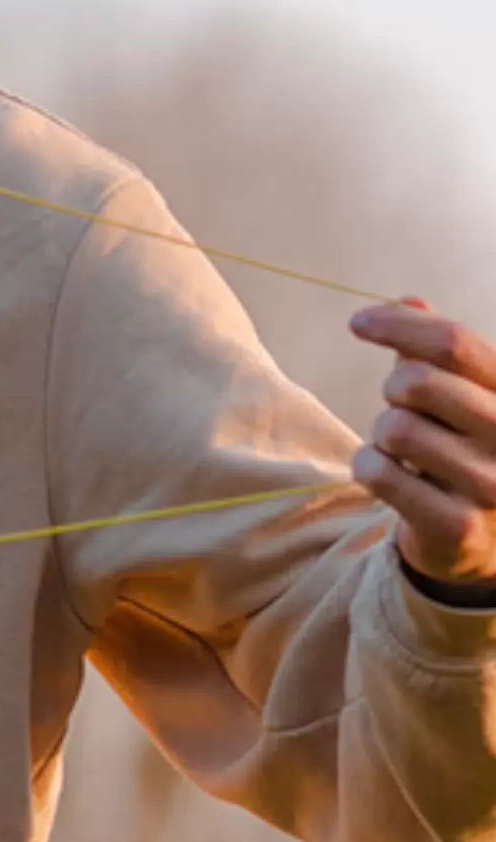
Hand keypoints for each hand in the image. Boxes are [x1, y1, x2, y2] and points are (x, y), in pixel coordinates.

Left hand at [351, 298, 495, 590]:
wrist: (483, 541)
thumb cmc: (465, 449)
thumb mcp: (462, 395)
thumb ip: (439, 351)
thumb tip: (408, 300)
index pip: (455, 343)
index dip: (399, 325)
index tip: (359, 322)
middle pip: (419, 381)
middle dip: (394, 389)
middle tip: (404, 409)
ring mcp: (492, 486)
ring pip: (394, 428)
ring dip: (383, 435)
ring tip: (409, 453)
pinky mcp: (459, 526)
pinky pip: (379, 472)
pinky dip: (369, 467)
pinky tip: (394, 478)